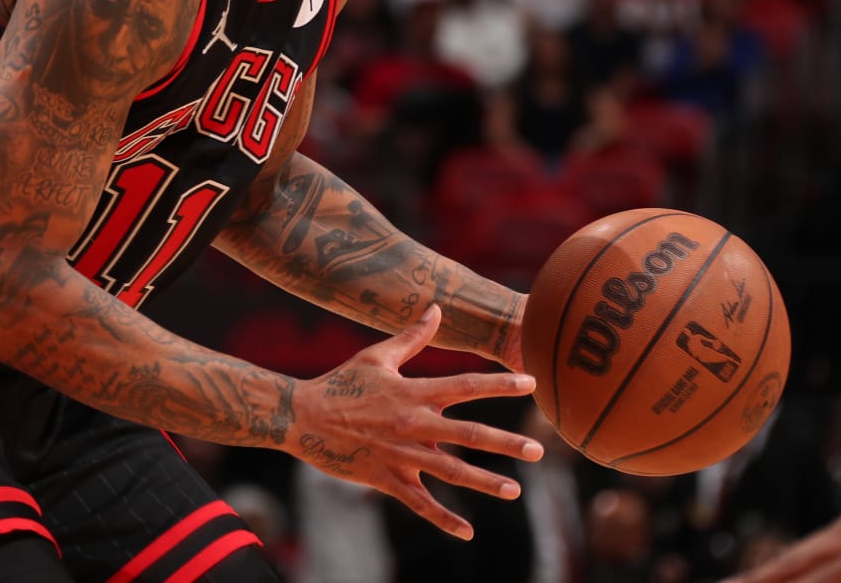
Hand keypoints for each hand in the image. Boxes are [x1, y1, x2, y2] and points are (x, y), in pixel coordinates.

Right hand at [291, 305, 542, 540]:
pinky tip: (468, 532)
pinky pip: (420, 504)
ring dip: (485, 482)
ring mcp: (401, 454)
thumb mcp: (377, 356)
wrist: (302, 417)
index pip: (466, 386)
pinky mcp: (386, 478)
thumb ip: (412, 336)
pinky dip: (444, 520)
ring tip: (515, 490)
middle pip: (469, 435)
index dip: (500, 385)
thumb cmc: (341, 383)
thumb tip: (437, 309)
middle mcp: (413, 424)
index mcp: (414, 391)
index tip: (532, 384)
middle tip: (538, 449)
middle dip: (506, 443)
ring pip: (451, 472)